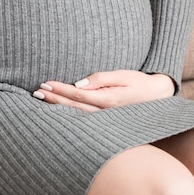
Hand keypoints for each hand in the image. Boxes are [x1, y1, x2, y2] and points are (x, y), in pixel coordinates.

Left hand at [32, 70, 174, 112]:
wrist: (156, 96)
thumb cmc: (138, 82)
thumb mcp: (122, 75)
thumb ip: (101, 79)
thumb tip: (79, 83)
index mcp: (108, 100)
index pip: (77, 94)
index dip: (60, 90)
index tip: (45, 84)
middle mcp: (104, 113)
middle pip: (73, 107)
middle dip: (54, 99)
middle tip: (36, 92)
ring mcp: (104, 119)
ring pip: (76, 115)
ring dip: (58, 107)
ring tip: (42, 99)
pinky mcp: (104, 119)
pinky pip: (82, 117)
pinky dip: (68, 113)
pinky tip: (57, 109)